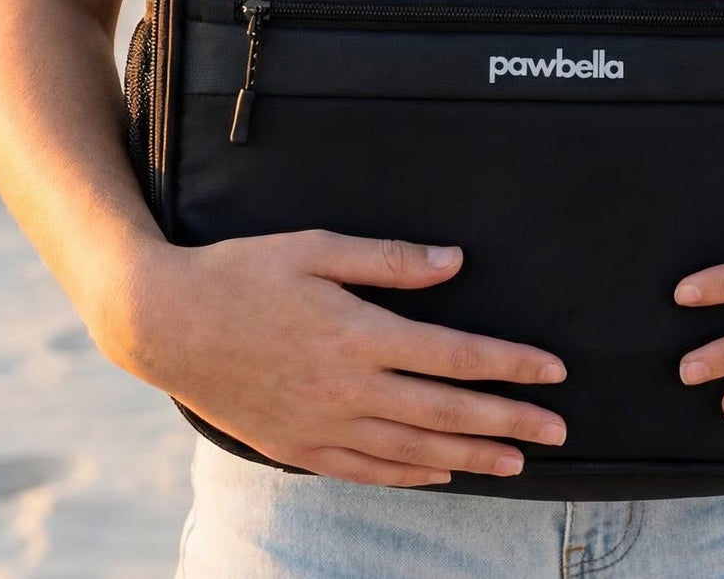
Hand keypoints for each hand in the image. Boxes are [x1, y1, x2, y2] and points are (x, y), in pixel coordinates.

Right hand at [104, 229, 567, 486]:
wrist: (164, 323)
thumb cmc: (242, 273)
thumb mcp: (316, 248)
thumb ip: (389, 260)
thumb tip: (454, 262)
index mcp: (358, 334)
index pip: (454, 355)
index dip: (509, 365)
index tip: (553, 371)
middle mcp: (347, 389)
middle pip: (446, 412)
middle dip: (509, 421)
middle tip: (558, 431)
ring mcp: (322, 426)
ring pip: (414, 451)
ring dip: (472, 458)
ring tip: (517, 464)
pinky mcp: (297, 447)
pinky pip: (367, 471)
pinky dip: (412, 476)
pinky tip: (441, 475)